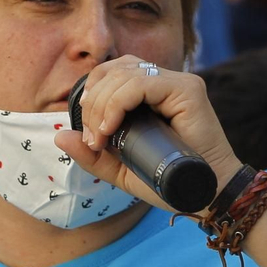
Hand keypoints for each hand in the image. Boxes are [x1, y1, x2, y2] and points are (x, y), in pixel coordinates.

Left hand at [53, 56, 240, 213]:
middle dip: (93, 102)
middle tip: (93, 139)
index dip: (92, 93)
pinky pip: (142, 83)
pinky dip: (118, 103)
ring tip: (101, 137)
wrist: (207, 197)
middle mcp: (167, 82)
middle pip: (115, 69)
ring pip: (125, 74)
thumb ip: (93, 154)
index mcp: (153, 93)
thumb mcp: (121, 170)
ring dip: (102, 105)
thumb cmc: (170, 182)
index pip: (114, 71)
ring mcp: (179, 82)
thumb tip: (60, 135)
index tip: (90, 133)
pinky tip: (111, 128)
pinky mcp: (189, 90)